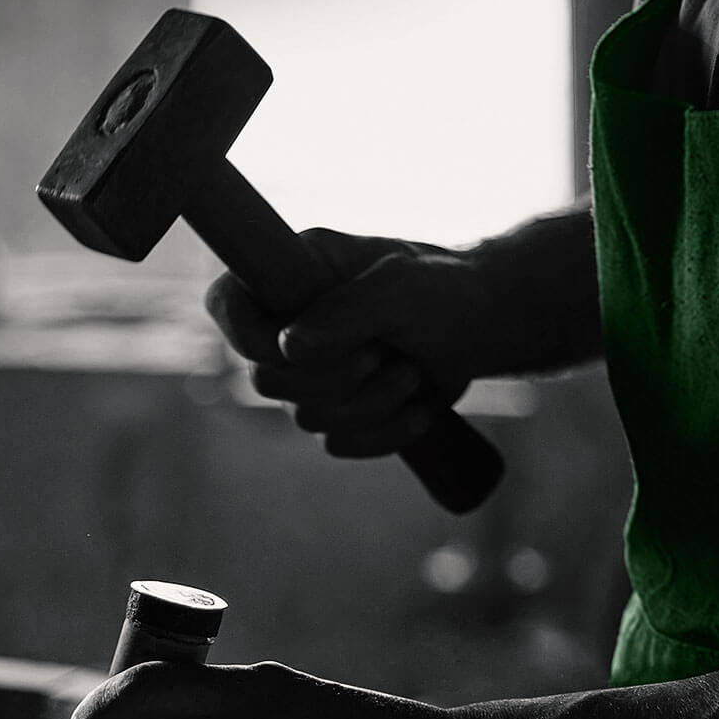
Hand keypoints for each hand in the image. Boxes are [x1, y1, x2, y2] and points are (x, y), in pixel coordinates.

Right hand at [206, 229, 497, 457]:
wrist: (490, 328)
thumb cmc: (447, 290)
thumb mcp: (402, 288)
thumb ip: (345, 311)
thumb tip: (287, 345)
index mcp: (293, 275)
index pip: (228, 305)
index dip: (245, 335)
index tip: (287, 346)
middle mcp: (292, 324)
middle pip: (266, 379)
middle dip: (331, 379)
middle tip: (380, 355)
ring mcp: (314, 373)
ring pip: (304, 418)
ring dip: (369, 404)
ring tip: (411, 373)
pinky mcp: (341, 412)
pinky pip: (338, 444)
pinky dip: (384, 432)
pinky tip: (418, 407)